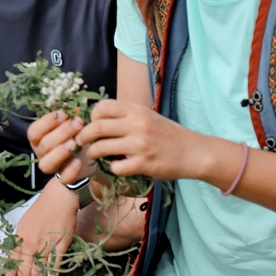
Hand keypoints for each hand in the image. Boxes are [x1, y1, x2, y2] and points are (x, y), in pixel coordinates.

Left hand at [4, 180, 78, 275]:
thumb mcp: (26, 224)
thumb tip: (19, 259)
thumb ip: (22, 242)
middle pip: (24, 274)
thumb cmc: (43, 209)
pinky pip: (54, 267)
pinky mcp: (59, 245)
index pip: (11, 266)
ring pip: (38, 274)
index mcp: (19, 239)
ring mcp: (44, 245)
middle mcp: (29, 244)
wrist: (59, 197)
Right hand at [27, 110, 97, 183]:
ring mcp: (52, 167)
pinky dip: (70, 170)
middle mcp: (41, 153)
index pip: (34, 132)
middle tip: (78, 124)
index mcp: (39, 138)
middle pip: (44, 145)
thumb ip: (72, 117)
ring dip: (60, 152)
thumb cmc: (77, 135)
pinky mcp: (65, 178)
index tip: (63, 114)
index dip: (47, 122)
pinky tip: (78, 162)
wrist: (90, 155)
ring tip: (74, 143)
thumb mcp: (74, 124)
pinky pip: (63, 178)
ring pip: (46, 164)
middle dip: (61, 133)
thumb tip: (76, 109)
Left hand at [77, 99, 206, 180]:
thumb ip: (125, 116)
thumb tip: (97, 120)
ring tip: (94, 155)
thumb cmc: (167, 134)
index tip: (92, 124)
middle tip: (82, 142)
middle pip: (97, 127)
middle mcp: (137, 124)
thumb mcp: (147, 116)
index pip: (102, 107)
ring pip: (101, 148)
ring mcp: (140, 144)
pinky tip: (117, 166)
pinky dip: (112, 168)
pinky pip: (116, 167)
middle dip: (84, 136)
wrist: (193, 152)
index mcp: (136, 110)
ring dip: (93, 153)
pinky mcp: (144, 164)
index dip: (92, 116)